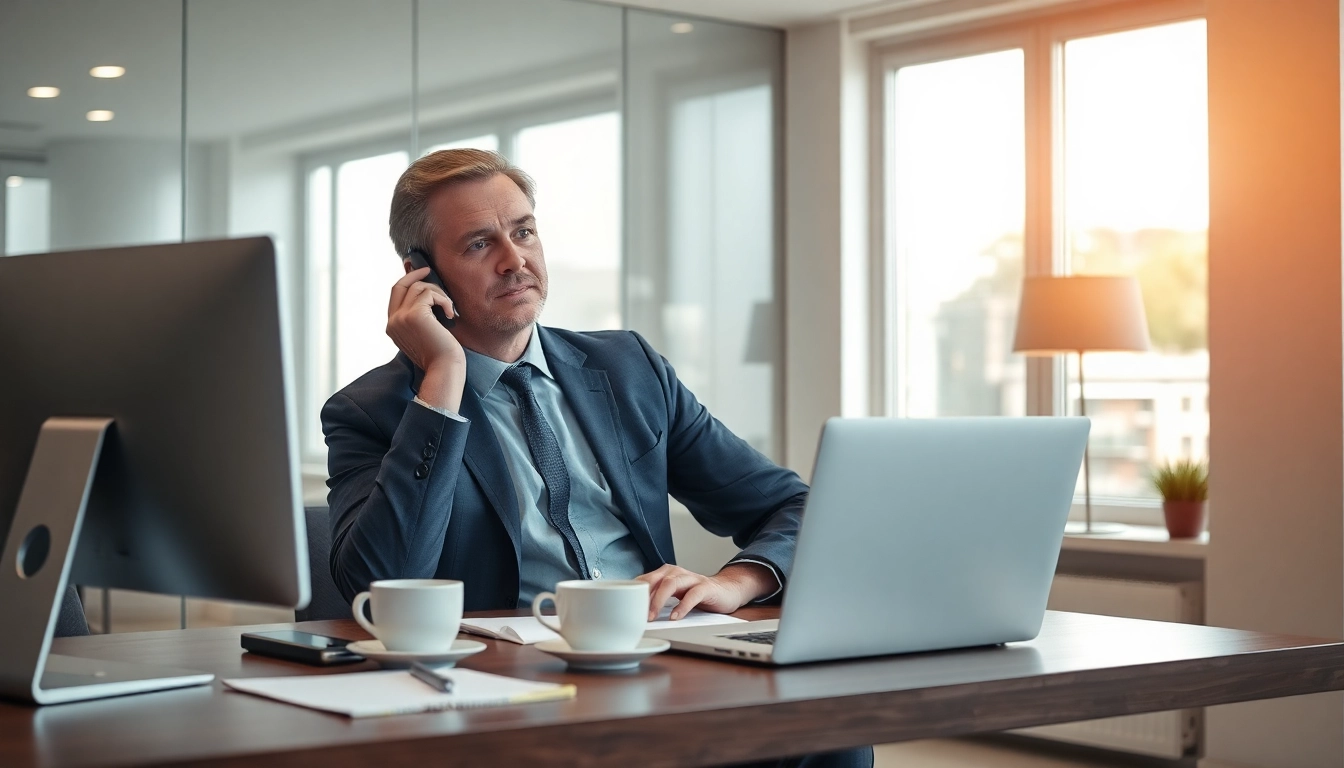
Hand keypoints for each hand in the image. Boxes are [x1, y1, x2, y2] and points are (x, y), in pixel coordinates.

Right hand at [386, 267, 465, 410]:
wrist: (444, 368)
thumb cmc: (440, 354)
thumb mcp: (424, 333)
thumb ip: (418, 316)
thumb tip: (425, 293)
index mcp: (392, 326)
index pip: (394, 294)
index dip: (406, 279)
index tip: (420, 273)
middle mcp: (393, 321)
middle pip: (400, 285)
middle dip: (415, 274)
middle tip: (430, 271)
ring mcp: (401, 318)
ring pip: (419, 288)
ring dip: (438, 294)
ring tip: (449, 309)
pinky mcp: (414, 315)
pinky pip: (430, 294)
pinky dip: (444, 301)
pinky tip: (451, 315)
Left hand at [636, 563, 776, 620]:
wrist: (726, 591)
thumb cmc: (695, 595)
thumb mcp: (673, 596)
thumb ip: (656, 599)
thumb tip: (633, 614)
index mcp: (665, 573)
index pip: (643, 581)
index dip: (632, 593)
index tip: (622, 609)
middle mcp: (676, 572)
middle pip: (654, 580)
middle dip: (642, 597)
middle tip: (634, 614)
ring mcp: (691, 578)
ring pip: (671, 584)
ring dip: (658, 600)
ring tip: (651, 616)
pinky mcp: (705, 587)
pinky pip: (692, 595)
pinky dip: (682, 606)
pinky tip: (675, 617)